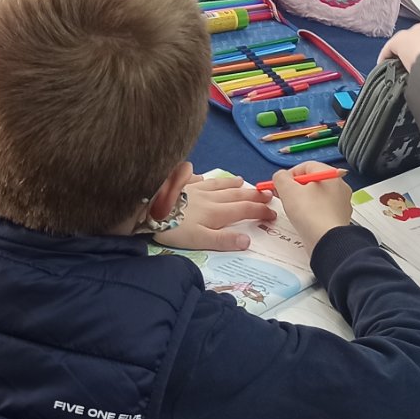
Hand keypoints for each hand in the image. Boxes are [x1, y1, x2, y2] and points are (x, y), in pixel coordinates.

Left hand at [151, 168, 275, 251]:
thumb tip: (247, 240)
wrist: (146, 207)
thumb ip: (223, 240)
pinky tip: (205, 178)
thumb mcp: (199, 240)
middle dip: (252, 194)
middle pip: (235, 195)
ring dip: (231, 183)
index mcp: (215, 212)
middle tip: (267, 193)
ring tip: (242, 180)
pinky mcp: (178, 183)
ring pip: (217, 185)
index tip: (273, 213)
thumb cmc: (172, 227)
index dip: (260, 211)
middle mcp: (208, 198)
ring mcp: (193, 188)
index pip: (244, 211)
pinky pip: (195, 179)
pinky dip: (204, 178)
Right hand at [271, 166, 354, 246]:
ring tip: (296, 212)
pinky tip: (305, 221)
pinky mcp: (339, 218)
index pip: (306, 166)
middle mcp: (339, 186)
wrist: (327, 241)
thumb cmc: (311, 215)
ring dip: (304, 202)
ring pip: (317, 196)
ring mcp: (341, 203)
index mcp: (330, 174)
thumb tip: (280, 176)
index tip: (281, 185)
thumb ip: (280, 177)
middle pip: (312, 181)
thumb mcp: (288, 190)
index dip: (290, 174)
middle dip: (296, 189)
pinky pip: (322, 210)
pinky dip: (312, 213)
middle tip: (286, 198)